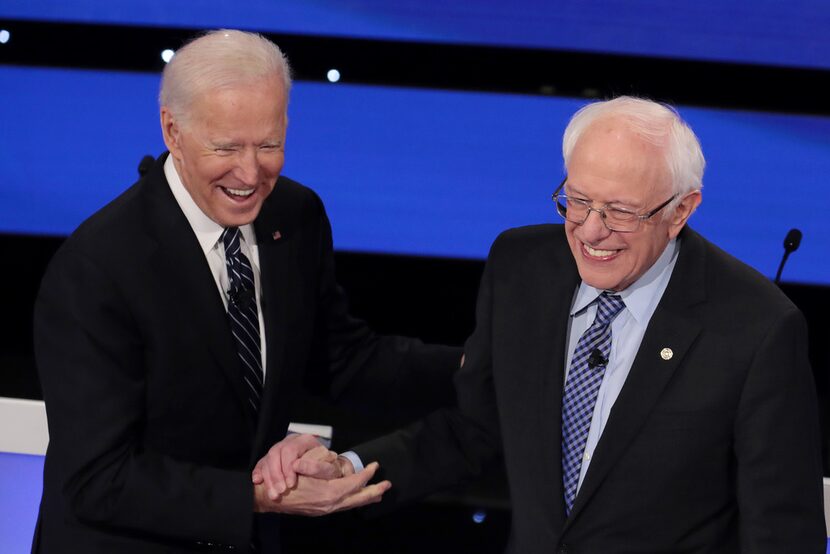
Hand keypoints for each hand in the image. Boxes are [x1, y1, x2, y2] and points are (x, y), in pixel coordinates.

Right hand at [252, 434, 326, 495]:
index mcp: (305, 441)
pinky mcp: (272, 459)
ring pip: (267, 459)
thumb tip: (297, 466)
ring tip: (274, 495)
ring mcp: (280, 450)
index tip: (291, 484)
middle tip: (281, 491)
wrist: (326, 475)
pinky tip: (258, 482)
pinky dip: (258, 473)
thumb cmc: (328, 472)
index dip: (287, 467)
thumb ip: (317, 467)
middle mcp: (290, 442)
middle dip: (276, 475)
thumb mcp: (329, 470)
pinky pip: (261, 463)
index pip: (290, 450)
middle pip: (275, 453)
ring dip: (269, 479)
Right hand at [253, 462, 390, 515]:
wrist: (270, 497)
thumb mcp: (307, 470)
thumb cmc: (288, 480)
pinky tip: (357, 498)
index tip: (374, 466)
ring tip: (378, 493)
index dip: (366, 475)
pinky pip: (343, 506)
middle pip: (358, 498)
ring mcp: (326, 509)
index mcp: (329, 493)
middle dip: (374, 491)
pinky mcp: (322, 511)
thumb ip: (324, 470)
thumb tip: (338, 464)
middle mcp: (331, 504)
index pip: (354, 483)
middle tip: (387, 484)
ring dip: (365, 498)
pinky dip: (353, 501)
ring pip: (352, 504)